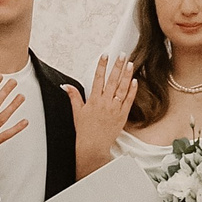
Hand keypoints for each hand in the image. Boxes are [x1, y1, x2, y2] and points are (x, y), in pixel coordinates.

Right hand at [66, 55, 136, 177]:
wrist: (93, 146)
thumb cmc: (85, 130)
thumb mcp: (77, 112)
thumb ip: (73, 96)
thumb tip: (66, 86)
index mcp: (94, 100)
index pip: (98, 78)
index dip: (102, 66)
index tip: (105, 55)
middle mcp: (105, 102)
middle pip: (113, 80)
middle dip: (118, 66)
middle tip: (122, 55)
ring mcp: (115, 108)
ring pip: (122, 88)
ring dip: (127, 75)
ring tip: (130, 64)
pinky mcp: (123, 115)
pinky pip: (129, 100)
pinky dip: (132, 90)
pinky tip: (135, 81)